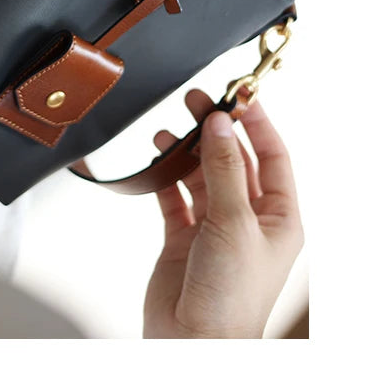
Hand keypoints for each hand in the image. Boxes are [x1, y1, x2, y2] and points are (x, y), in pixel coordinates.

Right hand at [143, 90, 303, 337]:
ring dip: (188, 150)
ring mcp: (216, 228)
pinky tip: (157, 156)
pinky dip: (166, 174)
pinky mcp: (185, 238)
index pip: (274, 157)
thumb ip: (225, 169)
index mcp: (279, 219)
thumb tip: (220, 123)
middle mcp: (249, 220)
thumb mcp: (234, 223)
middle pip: (235, 161)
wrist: (191, 343)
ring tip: (171, 126)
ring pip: (203, 175)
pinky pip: (176, 195)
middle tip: (196, 100)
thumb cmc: (230, 298)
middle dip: (216, 131)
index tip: (239, 93)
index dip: (258, 123)